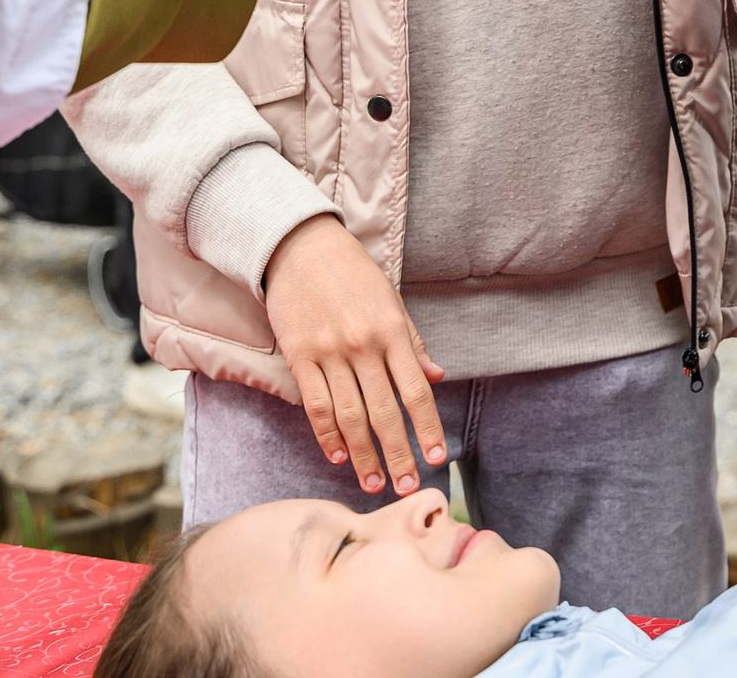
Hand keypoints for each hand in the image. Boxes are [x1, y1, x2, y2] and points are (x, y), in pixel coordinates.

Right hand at [264, 215, 446, 494]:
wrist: (301, 247)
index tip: (436, 459)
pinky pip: (316, 405)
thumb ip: (413, 343)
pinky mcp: (300, 357)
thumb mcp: (391, 301)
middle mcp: (363, 346)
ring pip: (350, 416)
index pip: (416, 392)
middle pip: (384, 413)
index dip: (428, 429)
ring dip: (363, 456)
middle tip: (405, 489)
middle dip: (398, 455)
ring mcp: (329, 353)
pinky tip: (338, 456)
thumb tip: (436, 378)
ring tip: (374, 483)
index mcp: (392, 332)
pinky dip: (327, 435)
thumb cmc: (353, 274)